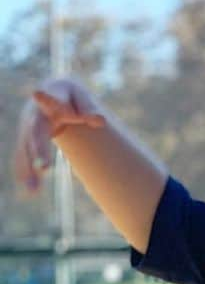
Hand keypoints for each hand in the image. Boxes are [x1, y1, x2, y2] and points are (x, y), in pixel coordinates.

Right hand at [12, 79, 105, 194]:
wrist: (51, 95)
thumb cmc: (70, 97)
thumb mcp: (81, 98)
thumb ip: (88, 107)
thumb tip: (100, 120)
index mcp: (48, 99)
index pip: (48, 99)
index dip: (45, 98)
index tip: (37, 93)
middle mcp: (34, 115)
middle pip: (34, 132)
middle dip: (38, 150)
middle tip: (44, 168)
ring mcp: (28, 130)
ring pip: (26, 149)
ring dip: (29, 169)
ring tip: (33, 190)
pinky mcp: (27, 142)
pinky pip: (25, 158)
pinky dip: (26, 173)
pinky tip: (32, 190)